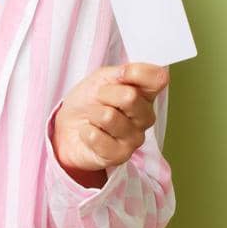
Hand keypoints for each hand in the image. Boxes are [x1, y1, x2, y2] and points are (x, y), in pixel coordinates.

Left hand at [49, 63, 168, 173]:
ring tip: (93, 118)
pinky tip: (90, 133)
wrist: (68, 127)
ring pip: (109, 116)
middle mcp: (146, 117)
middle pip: (130, 96)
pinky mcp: (120, 155)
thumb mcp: (101, 78)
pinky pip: (97, 137)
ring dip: (93, 114)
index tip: (119, 75)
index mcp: (146, 94)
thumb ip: (120, 72)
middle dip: (104, 94)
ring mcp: (135, 138)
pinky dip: (86, 132)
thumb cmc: (89, 102)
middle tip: (98, 99)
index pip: (158, 78)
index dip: (134, 72)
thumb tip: (128, 71)